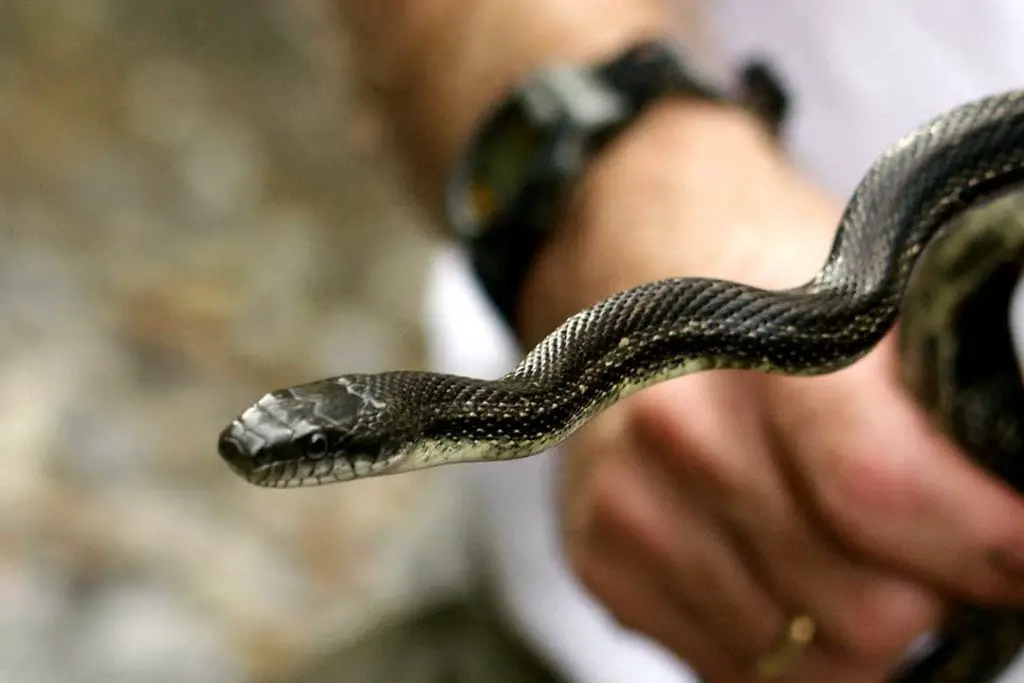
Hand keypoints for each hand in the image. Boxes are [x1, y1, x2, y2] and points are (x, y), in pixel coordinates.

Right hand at [518, 101, 1023, 681]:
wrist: (637, 262)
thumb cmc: (770, 289)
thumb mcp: (874, 308)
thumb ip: (943, 418)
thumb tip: (1017, 538)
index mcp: (762, 345)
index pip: (883, 488)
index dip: (986, 544)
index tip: (1023, 557)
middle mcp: (678, 428)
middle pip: (864, 611)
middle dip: (921, 593)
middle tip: (919, 540)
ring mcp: (629, 502)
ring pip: (802, 661)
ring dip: (842, 622)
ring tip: (832, 541)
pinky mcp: (600, 556)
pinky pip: (732, 668)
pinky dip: (773, 637)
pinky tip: (765, 560)